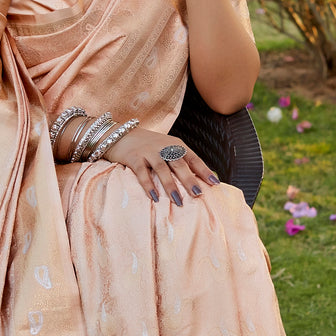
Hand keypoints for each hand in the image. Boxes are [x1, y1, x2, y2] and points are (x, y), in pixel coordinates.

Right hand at [100, 126, 219, 205]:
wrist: (121, 134)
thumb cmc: (148, 146)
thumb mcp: (167, 148)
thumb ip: (180, 161)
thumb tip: (198, 181)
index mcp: (175, 144)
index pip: (193, 158)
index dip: (204, 170)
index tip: (215, 183)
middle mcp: (163, 146)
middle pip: (179, 164)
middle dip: (189, 179)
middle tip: (198, 194)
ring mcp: (148, 152)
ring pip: (162, 169)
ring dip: (170, 185)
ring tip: (178, 201)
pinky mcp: (134, 158)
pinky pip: (142, 173)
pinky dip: (149, 185)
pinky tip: (154, 198)